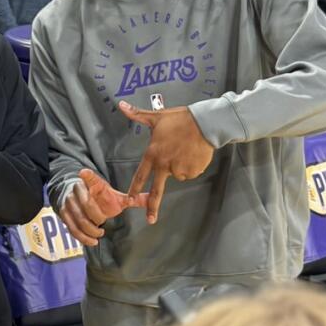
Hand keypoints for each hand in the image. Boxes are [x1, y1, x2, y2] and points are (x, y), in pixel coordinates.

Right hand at [58, 169, 144, 246]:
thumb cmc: (100, 197)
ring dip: (90, 230)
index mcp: (92, 183)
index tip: (83, 172)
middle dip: (96, 217)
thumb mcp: (115, 196)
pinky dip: (82, 237)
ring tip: (99, 234)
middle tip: (103, 222)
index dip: (86, 176)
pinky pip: (71, 228)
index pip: (88, 177)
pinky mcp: (64, 214)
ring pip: (79, 219)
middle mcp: (78, 191)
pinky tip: (92, 241)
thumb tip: (152, 200)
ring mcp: (69, 202)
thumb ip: (132, 199)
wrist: (77, 197)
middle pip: (86, 205)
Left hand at [117, 102, 213, 221]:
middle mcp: (164, 165)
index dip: (135, 188)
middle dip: (152, 206)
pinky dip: (191, 166)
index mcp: (153, 154)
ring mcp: (179, 170)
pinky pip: (190, 172)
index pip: (141, 175)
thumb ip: (138, 115)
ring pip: (178, 174)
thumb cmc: (179, 119)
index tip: (130, 199)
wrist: (205, 124)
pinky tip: (193, 153)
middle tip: (150, 220)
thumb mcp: (157, 117)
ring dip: (180, 166)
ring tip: (184, 149)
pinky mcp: (192, 172)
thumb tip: (121, 105)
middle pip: (157, 190)